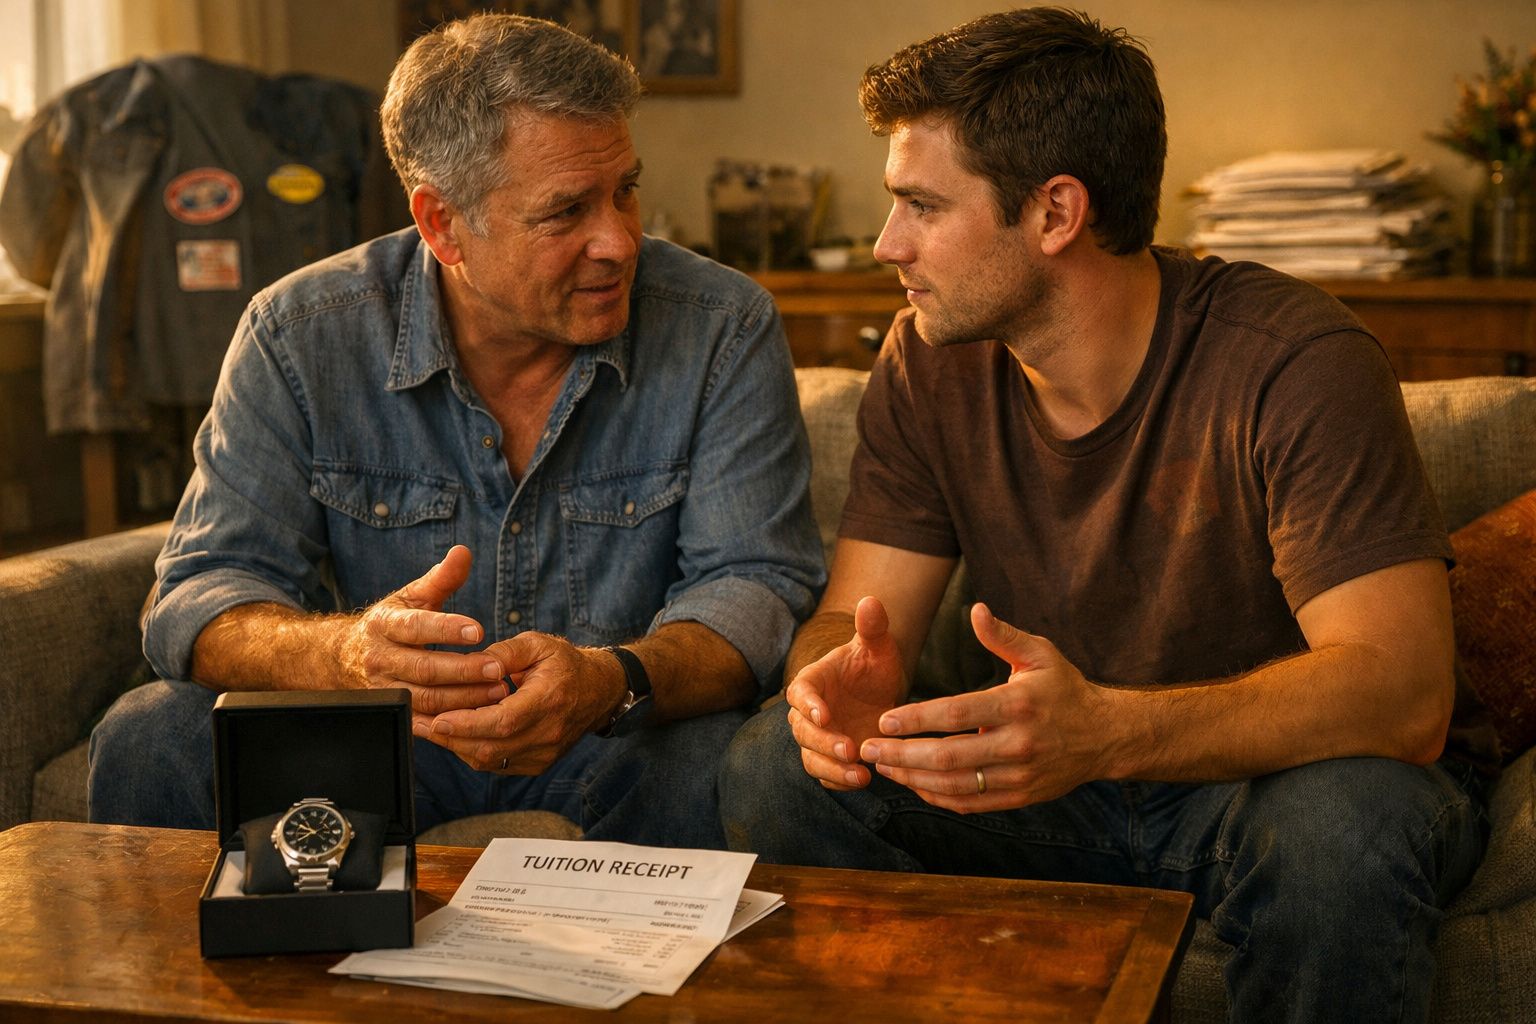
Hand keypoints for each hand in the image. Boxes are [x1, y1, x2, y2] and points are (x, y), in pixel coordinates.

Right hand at [333, 546, 508, 723]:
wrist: (346, 656)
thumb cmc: (392, 621)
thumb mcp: (411, 596)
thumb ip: (441, 577)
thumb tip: (463, 552)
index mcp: (385, 624)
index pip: (416, 626)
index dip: (446, 629)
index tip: (479, 630)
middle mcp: (381, 658)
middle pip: (424, 668)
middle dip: (463, 670)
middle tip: (497, 668)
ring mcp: (384, 687)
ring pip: (425, 698)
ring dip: (463, 697)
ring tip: (497, 691)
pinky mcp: (392, 709)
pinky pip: (420, 721)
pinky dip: (449, 721)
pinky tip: (477, 716)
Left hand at [417, 633, 626, 774]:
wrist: (598, 691)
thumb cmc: (565, 664)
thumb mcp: (537, 644)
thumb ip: (504, 653)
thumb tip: (474, 663)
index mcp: (549, 699)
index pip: (503, 721)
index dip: (468, 724)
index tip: (438, 719)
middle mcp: (548, 732)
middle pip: (491, 747)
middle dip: (451, 738)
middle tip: (418, 723)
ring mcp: (544, 753)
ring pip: (490, 760)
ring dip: (456, 747)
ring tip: (428, 729)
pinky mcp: (537, 763)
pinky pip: (496, 764)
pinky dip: (472, 751)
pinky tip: (454, 736)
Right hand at [785, 596, 907, 790]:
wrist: (881, 695)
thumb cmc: (874, 666)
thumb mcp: (878, 647)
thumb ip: (872, 627)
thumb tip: (870, 600)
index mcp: (813, 681)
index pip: (800, 692)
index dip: (808, 704)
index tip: (825, 714)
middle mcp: (809, 713)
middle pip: (803, 731)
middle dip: (824, 743)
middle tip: (850, 750)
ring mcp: (818, 738)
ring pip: (812, 758)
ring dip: (831, 769)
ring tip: (860, 776)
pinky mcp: (830, 760)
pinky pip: (826, 775)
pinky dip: (839, 781)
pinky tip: (862, 781)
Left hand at [860, 603, 1119, 811]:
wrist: (1105, 736)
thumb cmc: (1065, 689)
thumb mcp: (1041, 654)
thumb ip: (1003, 636)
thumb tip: (975, 610)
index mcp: (1017, 705)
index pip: (956, 714)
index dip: (916, 719)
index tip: (884, 719)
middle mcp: (1017, 744)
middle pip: (948, 755)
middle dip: (902, 754)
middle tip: (868, 748)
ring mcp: (1019, 775)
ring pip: (955, 784)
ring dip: (913, 778)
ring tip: (883, 767)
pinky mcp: (1020, 797)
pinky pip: (971, 802)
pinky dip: (938, 796)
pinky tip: (915, 784)